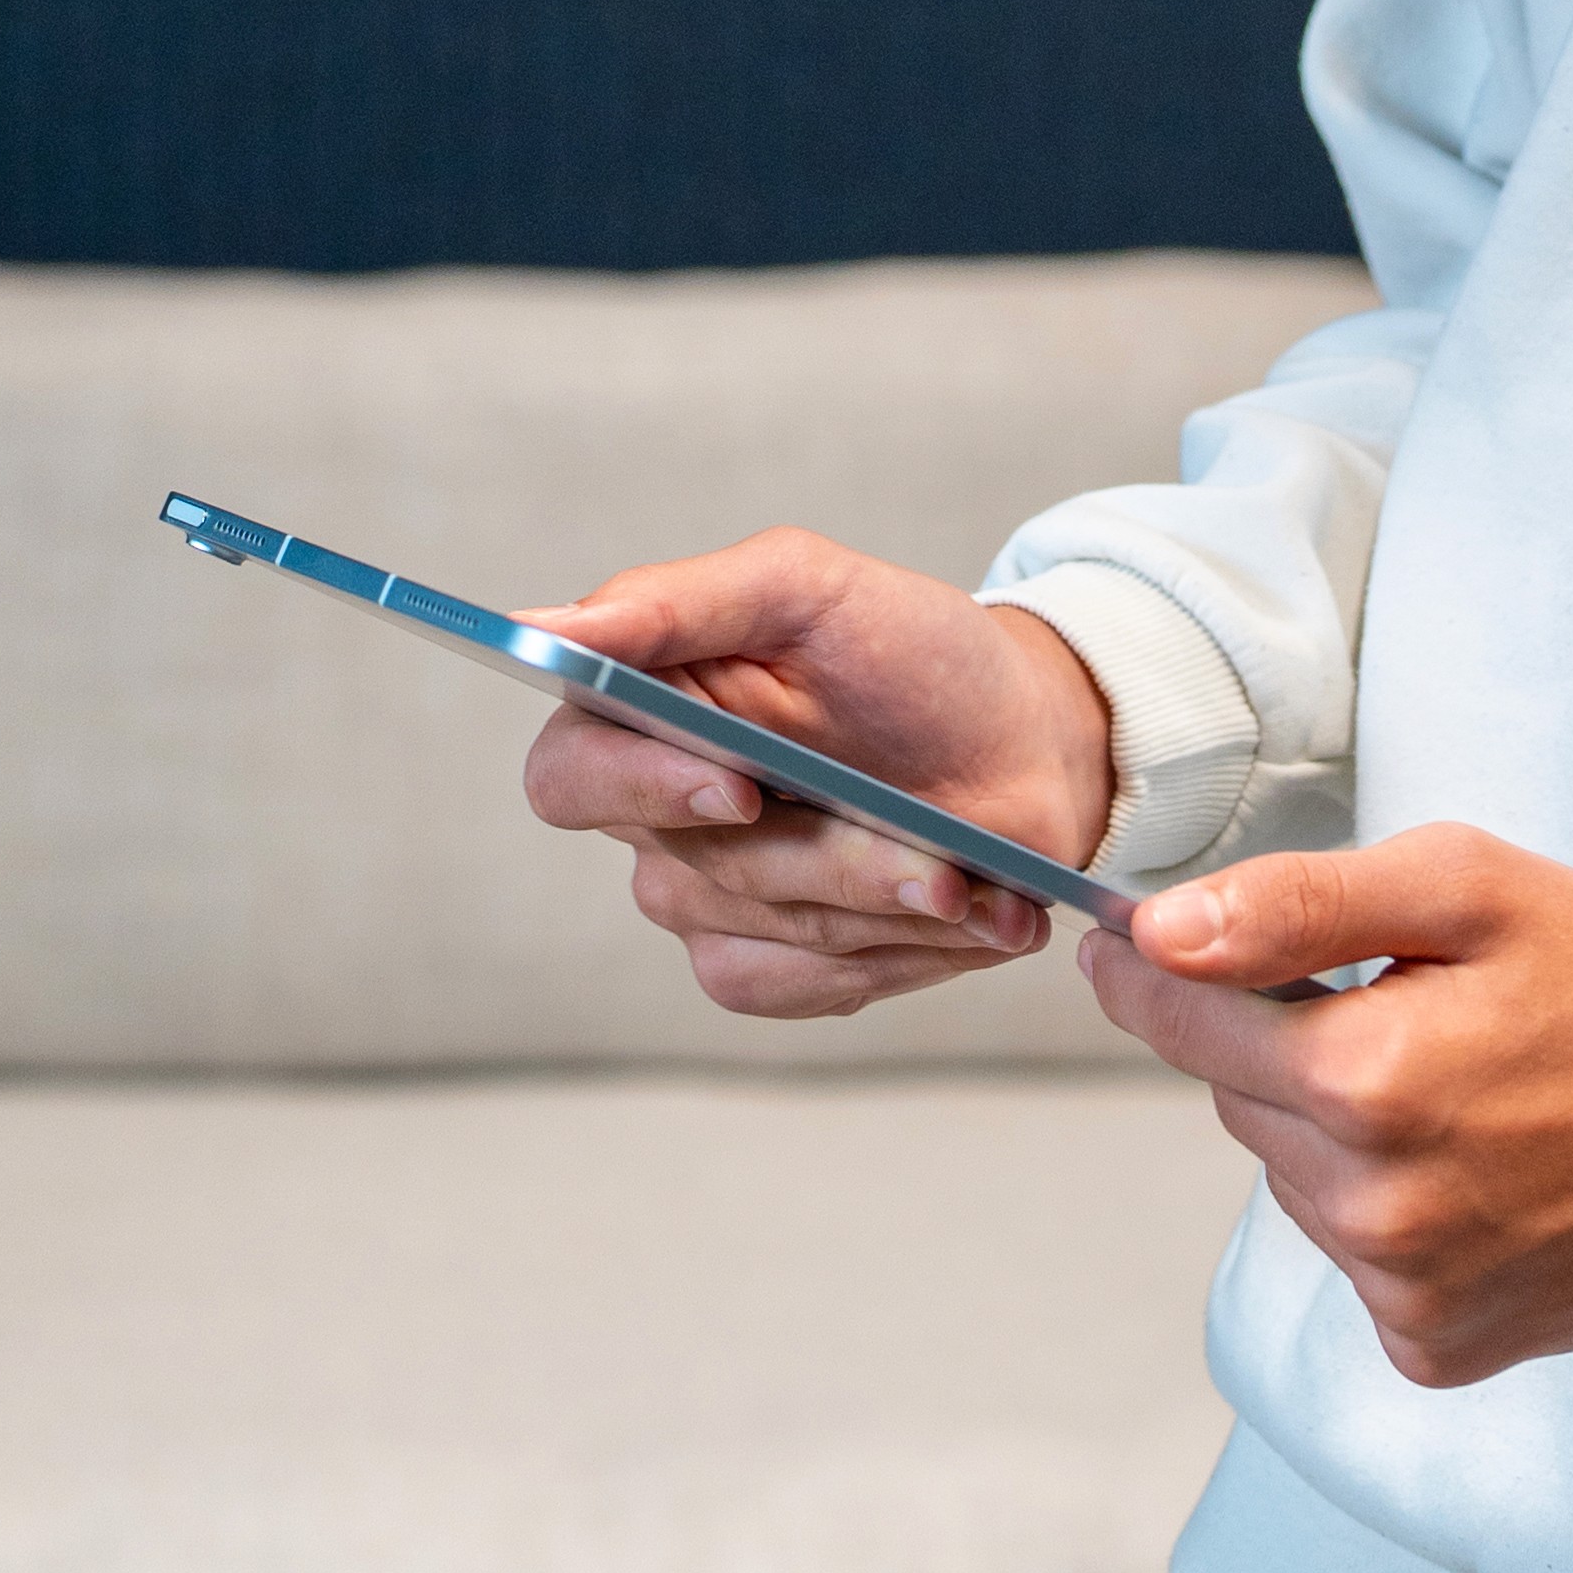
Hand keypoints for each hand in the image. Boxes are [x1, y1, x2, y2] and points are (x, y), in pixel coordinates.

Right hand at [517, 527, 1117, 1019]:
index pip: (569, 774)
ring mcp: (708, 894)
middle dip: (825, 856)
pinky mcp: (764, 959)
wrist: (1029, 742)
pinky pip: (782, 984)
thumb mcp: (808, 588)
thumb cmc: (914, 653)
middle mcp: (657, 811)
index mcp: (647, 706)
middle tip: (931, 854)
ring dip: (878, 903)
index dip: (638, 787)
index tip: (738, 782)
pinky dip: (884, 952)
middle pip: (684, 870)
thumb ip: (677, 602)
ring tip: (967, 874)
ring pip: (756, 930)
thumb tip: (543, 625)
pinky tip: (957, 915)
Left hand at [1079, 825, 1572, 1385]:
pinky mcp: (1439, 1347)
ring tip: (1461, 1085)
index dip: (1144, 972)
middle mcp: (1373, 1204)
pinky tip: (1480, 1167)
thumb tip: (1159, 935)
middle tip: (1397, 1001)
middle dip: (1284, 1042)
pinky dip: (1393, 1208)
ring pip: (1297, 1180)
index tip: (1117, 941)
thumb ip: (1297, 902)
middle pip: (1241, 1100)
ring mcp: (1407, 1290)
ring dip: (1342, 1128)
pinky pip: (1357, 1259)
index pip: (1182, 1022)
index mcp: (1366, 1077)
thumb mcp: (1463, 886)